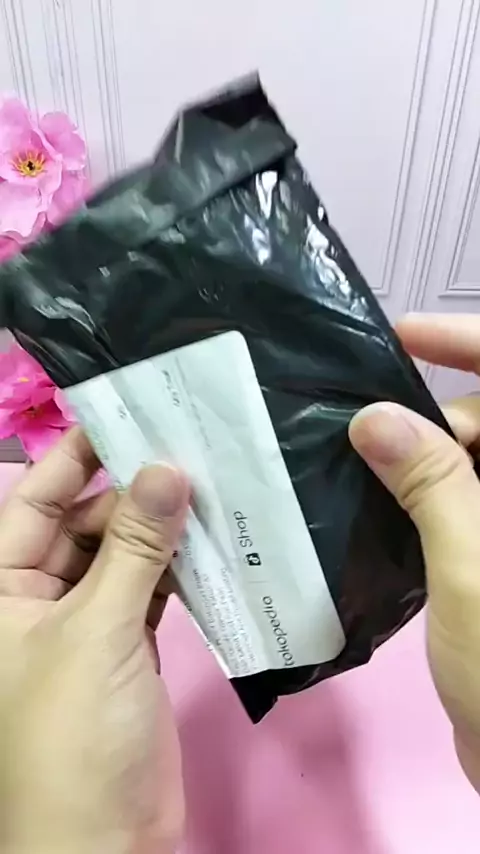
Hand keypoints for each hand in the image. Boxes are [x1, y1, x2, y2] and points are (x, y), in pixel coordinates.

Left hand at [0, 428, 188, 853]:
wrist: (103, 844)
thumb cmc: (73, 733)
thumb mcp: (96, 631)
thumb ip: (132, 547)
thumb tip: (165, 467)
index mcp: (1, 588)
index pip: (35, 501)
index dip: (74, 456)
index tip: (126, 412)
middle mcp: (36, 598)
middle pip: (84, 523)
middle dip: (131, 492)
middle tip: (190, 450)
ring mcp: (86, 624)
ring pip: (122, 556)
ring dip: (160, 528)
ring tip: (211, 485)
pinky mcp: (127, 648)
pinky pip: (150, 589)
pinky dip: (177, 568)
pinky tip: (212, 542)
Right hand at [349, 313, 479, 792]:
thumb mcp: (473, 569)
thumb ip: (432, 483)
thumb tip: (377, 416)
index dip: (469, 343)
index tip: (408, 334)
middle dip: (433, 413)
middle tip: (357, 423)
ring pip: (468, 462)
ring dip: (418, 454)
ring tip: (349, 452)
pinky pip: (457, 503)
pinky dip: (420, 493)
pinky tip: (374, 495)